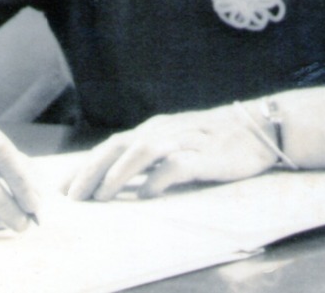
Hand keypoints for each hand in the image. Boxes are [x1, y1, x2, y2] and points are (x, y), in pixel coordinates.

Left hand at [65, 104, 277, 201]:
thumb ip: (150, 155)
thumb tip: (118, 177)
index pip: (112, 146)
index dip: (86, 166)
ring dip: (119, 174)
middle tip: (74, 197)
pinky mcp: (205, 155)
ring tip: (102, 196)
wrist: (258, 128)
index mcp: (153, 129)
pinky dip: (158, 179)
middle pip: (119, 146)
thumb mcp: (176, 141)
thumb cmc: (215, 140)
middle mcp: (164, 131)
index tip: (65, 188)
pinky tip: (147, 195)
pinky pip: (177, 165)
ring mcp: (184, 141)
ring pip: (143, 151)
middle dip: (92, 171)